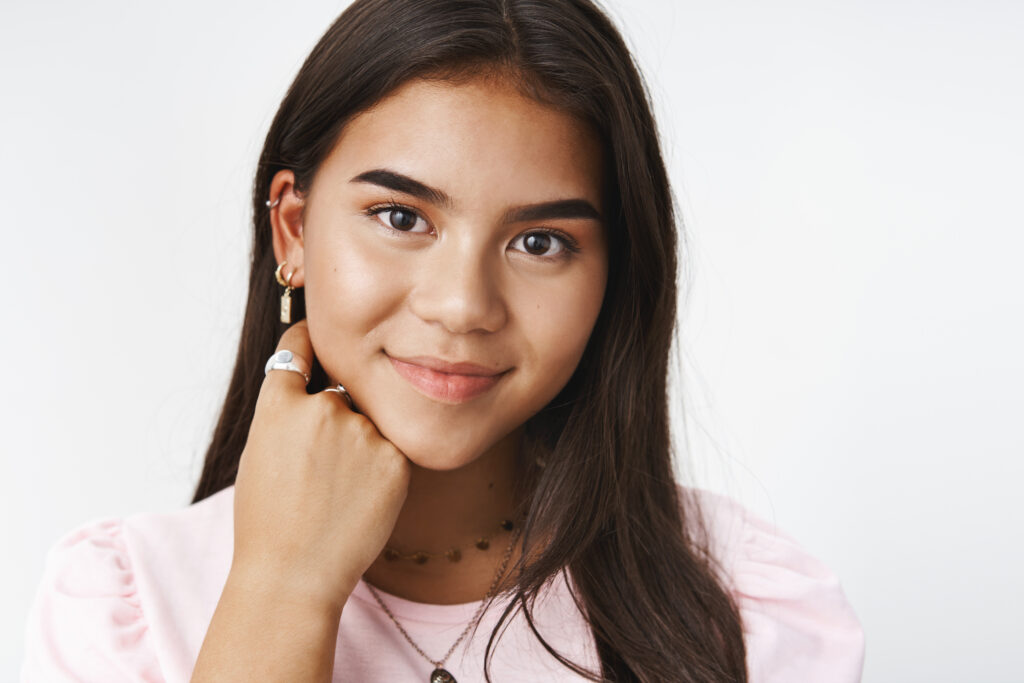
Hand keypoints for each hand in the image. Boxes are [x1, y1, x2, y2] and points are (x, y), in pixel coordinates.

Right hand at [230, 319, 411, 611]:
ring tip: (339, 493)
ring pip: (367, 424)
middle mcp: (322, 408)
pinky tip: (359, 500)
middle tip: (321, 468)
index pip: (297, 348)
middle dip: (335, 417)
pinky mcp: (394, 459)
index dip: (307, 341)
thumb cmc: (268, 523)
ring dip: (360, 445)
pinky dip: (380, 468)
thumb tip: (311, 389)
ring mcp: (362, 433)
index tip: (316, 335)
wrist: (294, 575)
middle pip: (338, 393)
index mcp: (279, 406)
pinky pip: (390, 450)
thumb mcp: (259, 454)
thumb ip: (285, 414)